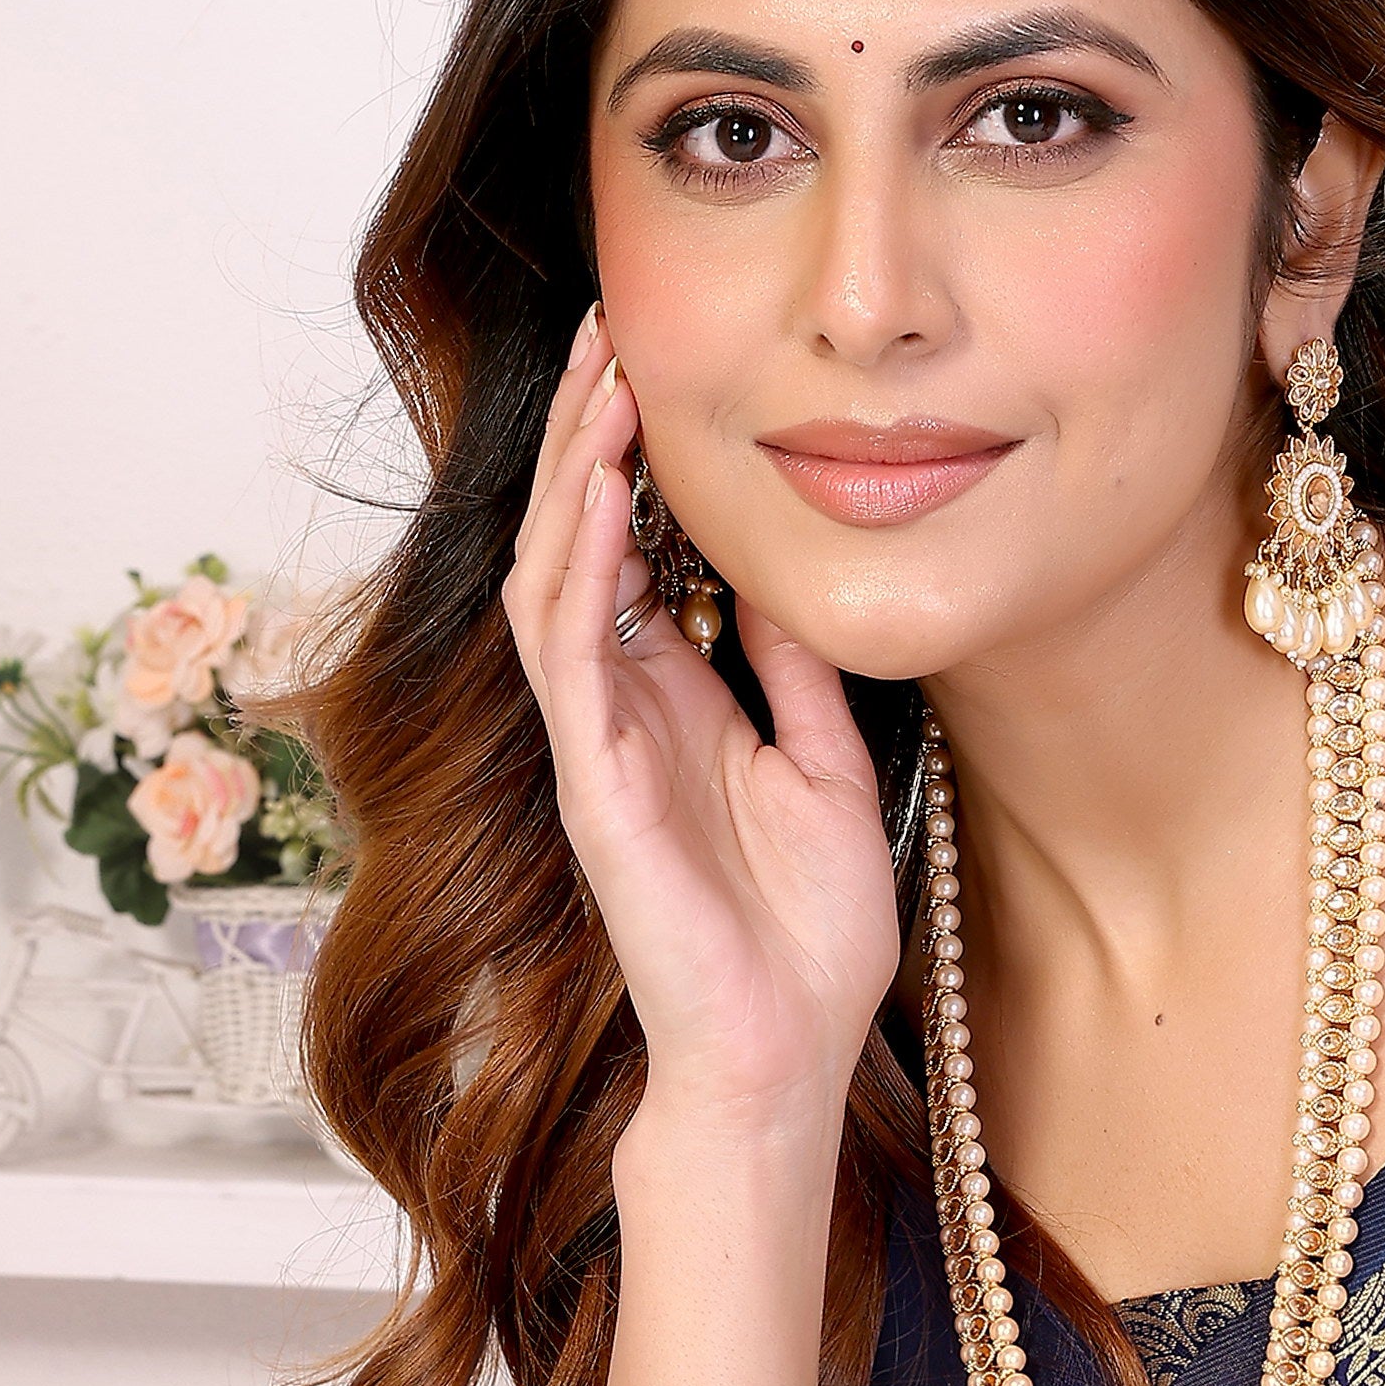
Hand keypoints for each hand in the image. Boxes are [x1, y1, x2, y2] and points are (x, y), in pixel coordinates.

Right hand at [499, 306, 902, 1149]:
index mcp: (675, 704)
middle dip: (590, 437)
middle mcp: (621, 712)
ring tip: (603, 385)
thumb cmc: (806, 938)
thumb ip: (797, 679)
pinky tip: (598, 495)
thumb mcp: (831, 774)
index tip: (662, 370)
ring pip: (552, 579)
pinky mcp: (595, 786)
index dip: (636, 464)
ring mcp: (597, 746)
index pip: (633, 557)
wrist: (787, 1051)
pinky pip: (568, 655)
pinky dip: (579, 567)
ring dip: (571, 478)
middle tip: (613, 333)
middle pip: (576, 545)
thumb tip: (785, 581)